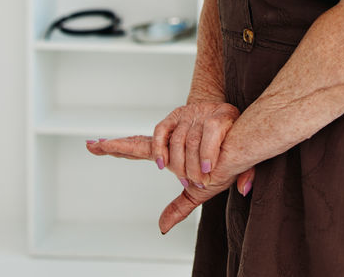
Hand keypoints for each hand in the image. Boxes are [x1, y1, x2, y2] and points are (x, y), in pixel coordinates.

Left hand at [85, 134, 254, 233]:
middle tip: (180, 171)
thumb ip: (180, 207)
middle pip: (161, 155)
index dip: (115, 148)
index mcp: (171, 147)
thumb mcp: (201, 190)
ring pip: (184, 151)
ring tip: (211, 170)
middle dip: (168, 166)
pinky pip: (206, 141)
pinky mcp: (214, 115)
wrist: (253, 139)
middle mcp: (177, 129)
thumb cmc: (224, 163)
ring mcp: (194, 118)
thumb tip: (161, 228)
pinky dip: (211, 156)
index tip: (91, 145)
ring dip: (199, 168)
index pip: (138, 147)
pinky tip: (215, 165)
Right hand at [151, 102, 244, 189]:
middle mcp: (205, 110)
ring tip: (186, 180)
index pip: (214, 127)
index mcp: (226, 115)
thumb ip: (247, 172)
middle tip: (199, 183)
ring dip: (179, 165)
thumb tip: (244, 190)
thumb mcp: (243, 153)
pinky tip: (163, 165)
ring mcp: (187, 113)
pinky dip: (159, 149)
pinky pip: (161, 131)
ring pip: (177, 139)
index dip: (209, 149)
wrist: (219, 119)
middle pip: (194, 138)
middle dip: (193, 166)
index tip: (208, 169)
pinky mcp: (173, 117)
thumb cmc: (232, 140)